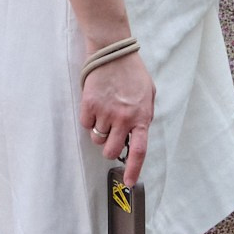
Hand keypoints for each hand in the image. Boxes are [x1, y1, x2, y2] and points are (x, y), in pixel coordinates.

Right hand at [81, 50, 156, 188]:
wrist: (113, 51)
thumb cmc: (132, 72)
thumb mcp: (148, 94)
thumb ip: (144, 116)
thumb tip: (137, 134)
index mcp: (141, 116)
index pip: (139, 151)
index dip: (134, 169)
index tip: (129, 183)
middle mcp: (123, 118)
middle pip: (110, 151)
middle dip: (109, 148)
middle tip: (110, 135)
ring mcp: (105, 112)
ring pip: (97, 139)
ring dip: (99, 131)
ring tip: (104, 111)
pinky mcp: (89, 105)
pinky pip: (85, 125)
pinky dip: (88, 119)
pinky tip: (95, 104)